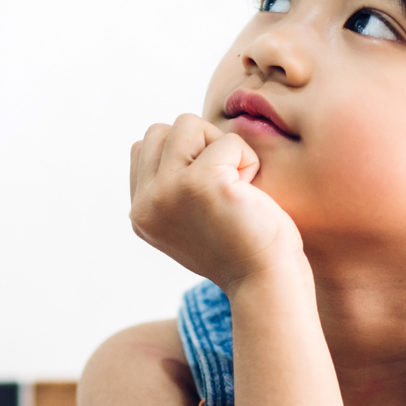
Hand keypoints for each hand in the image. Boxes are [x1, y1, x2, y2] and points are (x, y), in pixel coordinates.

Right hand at [129, 115, 302, 290]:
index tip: (208, 191)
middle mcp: (146, 204)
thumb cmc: (240, 246)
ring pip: (188, 124)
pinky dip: (248, 159)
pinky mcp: (200, 183)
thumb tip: (173, 135)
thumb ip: (170, 185)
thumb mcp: (189, 218)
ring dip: (221, 146)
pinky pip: (228, 140)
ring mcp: (168, 192)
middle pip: (162, 130)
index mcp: (140, 213)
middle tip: (224, 183)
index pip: (144, 148)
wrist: (265, 281)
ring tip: (236, 185)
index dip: (183, 156)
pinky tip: (250, 194)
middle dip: (198, 144)